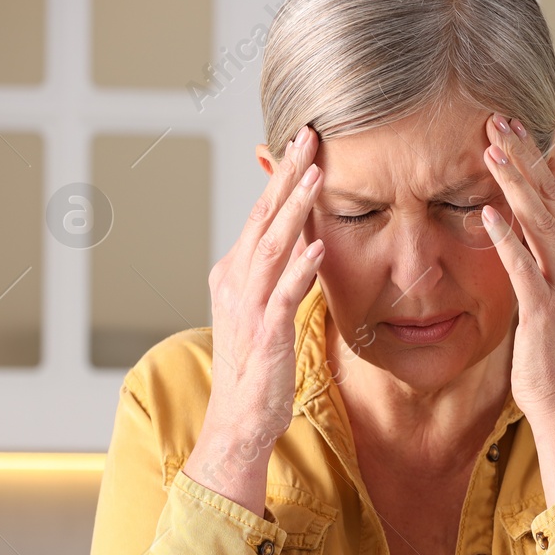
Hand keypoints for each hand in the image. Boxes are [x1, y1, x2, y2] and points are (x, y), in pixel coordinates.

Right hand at [185, 124, 324, 514]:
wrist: (240, 418)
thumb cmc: (258, 365)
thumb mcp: (267, 307)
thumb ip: (282, 272)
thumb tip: (304, 238)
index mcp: (235, 272)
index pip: (261, 214)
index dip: (280, 177)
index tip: (303, 142)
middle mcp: (235, 281)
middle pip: (263, 217)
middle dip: (286, 175)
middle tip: (309, 136)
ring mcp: (247, 307)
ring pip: (270, 247)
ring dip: (293, 210)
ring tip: (315, 176)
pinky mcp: (265, 335)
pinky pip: (283, 295)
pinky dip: (301, 269)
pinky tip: (319, 247)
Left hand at [478, 114, 554, 420]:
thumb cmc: (554, 349)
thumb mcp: (553, 289)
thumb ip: (541, 250)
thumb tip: (521, 216)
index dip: (536, 157)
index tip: (510, 124)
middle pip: (552, 198)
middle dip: (525, 156)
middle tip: (497, 119)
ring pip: (542, 223)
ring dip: (516, 184)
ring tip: (491, 150)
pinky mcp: (546, 312)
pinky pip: (525, 267)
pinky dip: (507, 238)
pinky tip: (487, 213)